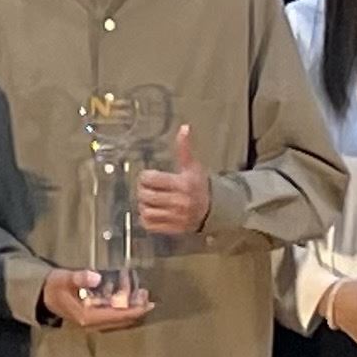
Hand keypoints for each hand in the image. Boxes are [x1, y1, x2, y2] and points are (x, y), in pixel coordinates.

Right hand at [46, 266, 154, 332]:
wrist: (42, 295)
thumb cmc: (54, 287)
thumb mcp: (64, 279)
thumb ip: (79, 278)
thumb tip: (96, 276)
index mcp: (88, 317)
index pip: (118, 316)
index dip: (134, 310)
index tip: (147, 303)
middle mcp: (93, 323)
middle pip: (121, 320)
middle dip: (136, 308)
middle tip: (146, 293)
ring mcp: (93, 321)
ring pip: (118, 317)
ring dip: (129, 306)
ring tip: (139, 292)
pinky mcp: (92, 316)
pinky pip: (113, 314)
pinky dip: (122, 305)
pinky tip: (126, 294)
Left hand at [131, 124, 212, 240]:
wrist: (214, 209)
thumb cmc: (199, 184)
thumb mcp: (192, 166)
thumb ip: (184, 148)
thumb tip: (184, 128)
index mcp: (183, 184)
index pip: (151, 179)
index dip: (145, 176)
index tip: (147, 176)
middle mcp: (179, 201)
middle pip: (147, 195)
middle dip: (142, 190)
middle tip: (144, 187)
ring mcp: (176, 216)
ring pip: (146, 211)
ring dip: (143, 204)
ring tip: (147, 199)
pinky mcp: (173, 228)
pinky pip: (150, 224)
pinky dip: (146, 218)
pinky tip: (151, 210)